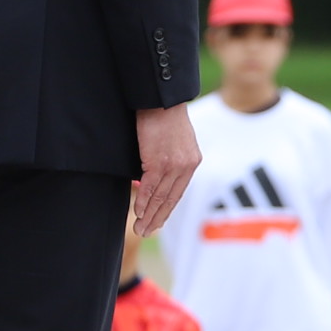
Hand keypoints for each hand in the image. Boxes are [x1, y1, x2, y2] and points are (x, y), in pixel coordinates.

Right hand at [132, 101, 199, 236]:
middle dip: (158, 218)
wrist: (161, 98)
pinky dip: (143, 202)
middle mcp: (186, 166)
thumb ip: (170, 158)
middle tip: (146, 232)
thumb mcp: (175, 139)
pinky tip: (138, 212)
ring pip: (160, 197)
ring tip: (140, 228)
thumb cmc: (165, 114)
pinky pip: (150, 187)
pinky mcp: (158, 161)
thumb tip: (156, 172)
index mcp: (192, 161)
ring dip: (149, 215)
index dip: (167, 209)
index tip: (158, 221)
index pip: (178, 192)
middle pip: (170, 199)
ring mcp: (173, 165)